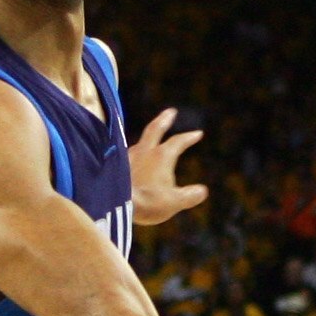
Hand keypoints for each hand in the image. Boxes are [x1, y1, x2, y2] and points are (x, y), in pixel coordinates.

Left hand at [127, 108, 208, 226]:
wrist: (114, 203)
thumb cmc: (147, 204)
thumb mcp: (174, 203)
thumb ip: (190, 196)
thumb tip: (202, 191)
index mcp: (162, 156)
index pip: (178, 142)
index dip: (189, 137)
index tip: (198, 133)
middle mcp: (145, 151)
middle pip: (155, 129)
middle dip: (164, 119)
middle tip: (171, 111)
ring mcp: (129, 157)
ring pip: (140, 142)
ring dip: (148, 137)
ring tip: (151, 138)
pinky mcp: (116, 166)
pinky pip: (128, 155)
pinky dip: (135, 153)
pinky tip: (133, 160)